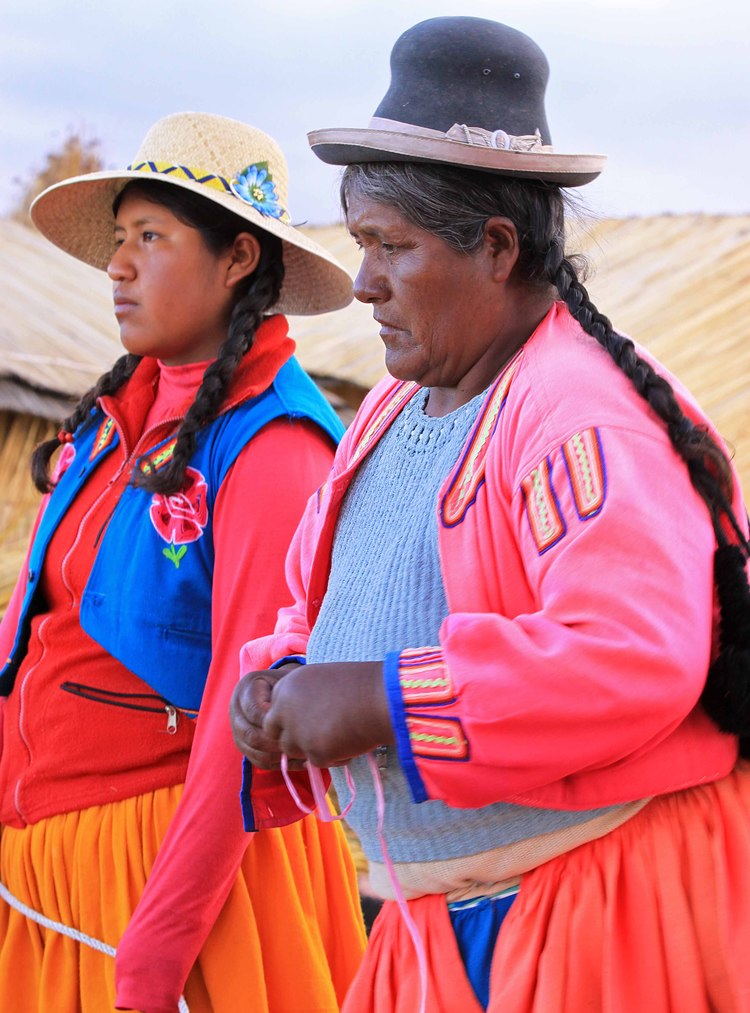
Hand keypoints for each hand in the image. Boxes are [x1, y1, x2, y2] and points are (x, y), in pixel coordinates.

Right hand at [230, 664, 301, 768]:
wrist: (278, 688)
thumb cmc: (287, 684)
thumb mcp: (287, 681)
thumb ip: (287, 696)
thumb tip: (291, 724)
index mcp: (246, 689)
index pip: (255, 712)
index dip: (275, 722)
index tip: (298, 724)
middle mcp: (236, 709)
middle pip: (251, 735)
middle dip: (276, 743)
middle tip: (300, 743)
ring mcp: (237, 729)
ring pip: (254, 751)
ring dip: (278, 756)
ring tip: (301, 753)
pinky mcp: (244, 745)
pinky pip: (258, 762)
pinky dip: (279, 764)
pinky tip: (299, 761)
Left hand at [262, 661, 394, 768]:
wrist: (382, 698)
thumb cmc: (360, 684)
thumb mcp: (322, 679)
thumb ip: (302, 696)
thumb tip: (296, 717)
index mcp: (286, 686)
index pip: (274, 709)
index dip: (289, 716)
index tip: (308, 718)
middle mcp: (284, 708)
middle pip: (274, 731)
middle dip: (291, 735)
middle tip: (315, 734)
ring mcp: (297, 732)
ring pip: (292, 750)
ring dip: (310, 747)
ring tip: (338, 736)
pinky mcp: (314, 752)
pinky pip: (316, 761)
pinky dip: (331, 757)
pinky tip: (349, 745)